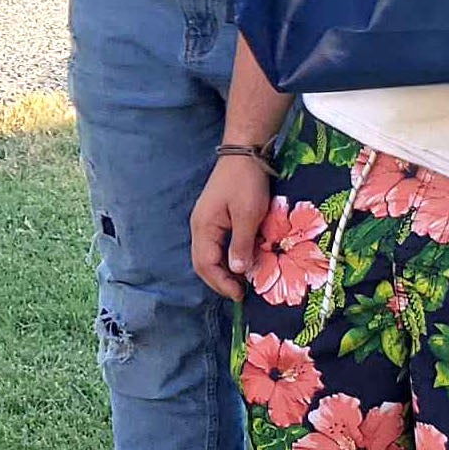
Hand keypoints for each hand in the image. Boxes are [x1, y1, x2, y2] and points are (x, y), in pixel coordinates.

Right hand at [190, 153, 274, 300]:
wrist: (245, 154)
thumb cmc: (246, 182)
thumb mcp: (248, 215)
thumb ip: (241, 244)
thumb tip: (237, 271)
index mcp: (203, 227)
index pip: (205, 264)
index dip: (221, 283)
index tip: (240, 295)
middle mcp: (200, 227)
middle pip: (203, 263)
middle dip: (219, 281)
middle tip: (240, 293)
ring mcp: (206, 222)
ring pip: (208, 255)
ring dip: (222, 271)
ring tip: (241, 282)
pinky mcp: (216, 218)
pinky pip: (215, 245)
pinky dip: (225, 258)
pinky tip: (240, 261)